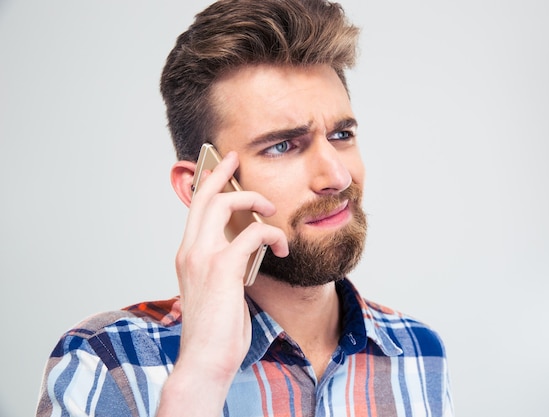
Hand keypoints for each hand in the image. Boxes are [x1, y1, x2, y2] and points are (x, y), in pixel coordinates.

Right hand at [157, 151, 287, 415]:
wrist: (205, 359)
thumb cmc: (216, 330)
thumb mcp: (218, 290)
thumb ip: (227, 267)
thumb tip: (246, 253)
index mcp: (188, 255)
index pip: (195, 209)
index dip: (207, 183)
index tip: (219, 165)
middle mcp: (190, 251)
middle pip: (205, 197)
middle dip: (223, 174)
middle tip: (237, 160)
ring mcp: (203, 258)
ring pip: (225, 206)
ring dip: (254, 201)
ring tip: (272, 211)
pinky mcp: (223, 268)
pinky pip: (252, 234)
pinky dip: (272, 234)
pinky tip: (282, 247)